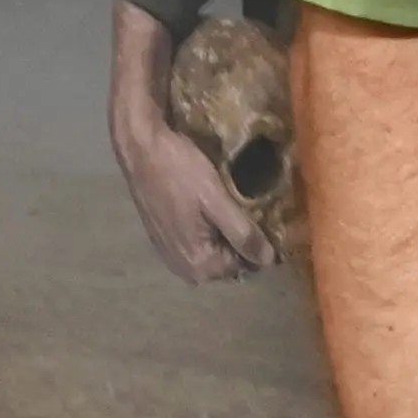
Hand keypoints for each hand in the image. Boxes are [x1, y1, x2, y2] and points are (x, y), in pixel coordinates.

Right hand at [108, 0, 271, 281]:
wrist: (142, 149)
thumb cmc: (180, 172)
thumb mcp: (217, 201)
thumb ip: (243, 234)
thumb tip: (269, 261)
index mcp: (198, 265)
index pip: (247, 267)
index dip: (264, 244)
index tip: (275, 219)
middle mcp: (184, 268)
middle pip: (232, 261)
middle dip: (248, 239)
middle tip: (261, 209)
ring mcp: (173, 253)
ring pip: (219, 250)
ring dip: (233, 232)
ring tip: (245, 204)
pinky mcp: (169, 238)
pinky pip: (204, 241)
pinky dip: (217, 228)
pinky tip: (224, 205)